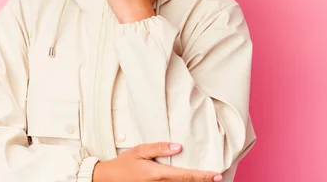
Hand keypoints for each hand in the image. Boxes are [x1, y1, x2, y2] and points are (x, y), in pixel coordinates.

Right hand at [92, 142, 222, 181]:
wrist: (108, 180)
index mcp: (158, 174)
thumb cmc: (122, 165)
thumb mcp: (139, 151)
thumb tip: (177, 146)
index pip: (186, 176)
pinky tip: (188, 181)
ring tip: (206, 179)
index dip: (203, 176)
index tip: (217, 175)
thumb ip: (158, 148)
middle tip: (218, 178)